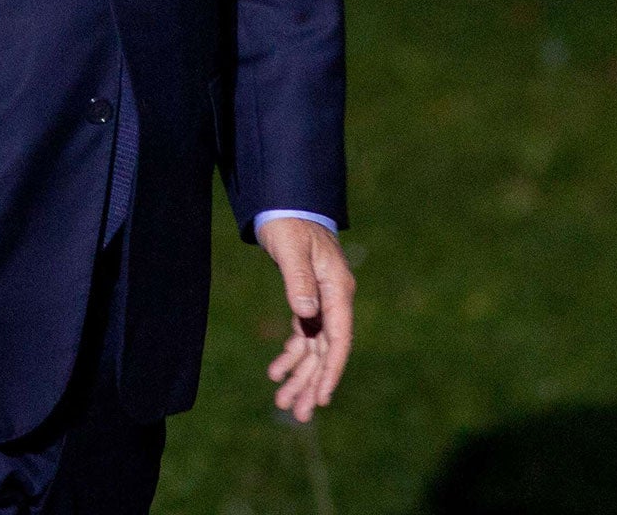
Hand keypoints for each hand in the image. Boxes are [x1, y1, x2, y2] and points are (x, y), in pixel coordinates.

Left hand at [257, 216, 354, 421]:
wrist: (286, 202)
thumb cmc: (290, 222)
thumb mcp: (292, 248)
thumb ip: (299, 280)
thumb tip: (306, 313)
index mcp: (338, 289)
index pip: (339, 339)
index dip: (331, 370)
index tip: (322, 397)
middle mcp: (334, 299)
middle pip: (326, 351)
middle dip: (312, 383)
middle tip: (296, 413)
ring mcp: (322, 301)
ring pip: (314, 348)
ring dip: (300, 375)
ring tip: (283, 403)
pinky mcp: (307, 299)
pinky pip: (303, 336)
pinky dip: (291, 355)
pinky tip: (277, 372)